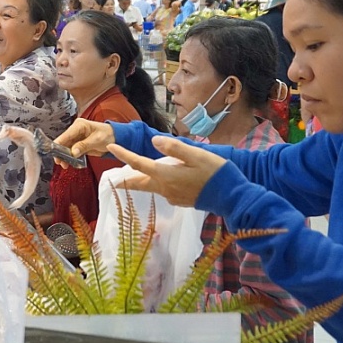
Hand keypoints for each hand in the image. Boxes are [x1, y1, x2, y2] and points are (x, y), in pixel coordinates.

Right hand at [53, 119, 114, 165]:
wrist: (116, 138)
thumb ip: (83, 145)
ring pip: (66, 148)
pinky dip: (70, 158)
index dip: (59, 143)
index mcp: (79, 125)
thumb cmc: (108, 135)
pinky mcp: (79, 146)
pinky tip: (70, 164)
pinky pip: (72, 152)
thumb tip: (72, 152)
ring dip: (65, 157)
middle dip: (61, 152)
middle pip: (64, 142)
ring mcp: (77, 139)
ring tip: (64, 165)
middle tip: (60, 162)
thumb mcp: (97, 140)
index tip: (54, 152)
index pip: (65, 135)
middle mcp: (75, 131)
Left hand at [106, 135, 225, 206]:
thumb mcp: (197, 155)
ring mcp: (172, 196)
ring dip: (139, 181)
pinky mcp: (180, 201)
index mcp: (166, 175)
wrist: (232, 198)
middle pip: (138, 183)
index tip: (110, 146)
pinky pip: (162, 191)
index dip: (123, 154)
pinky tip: (159, 179)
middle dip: (124, 180)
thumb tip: (154, 142)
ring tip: (132, 174)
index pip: (138, 164)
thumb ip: (174, 148)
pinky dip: (155, 184)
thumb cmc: (216, 173)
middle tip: (112, 178)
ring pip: (150, 187)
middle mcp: (165, 188)